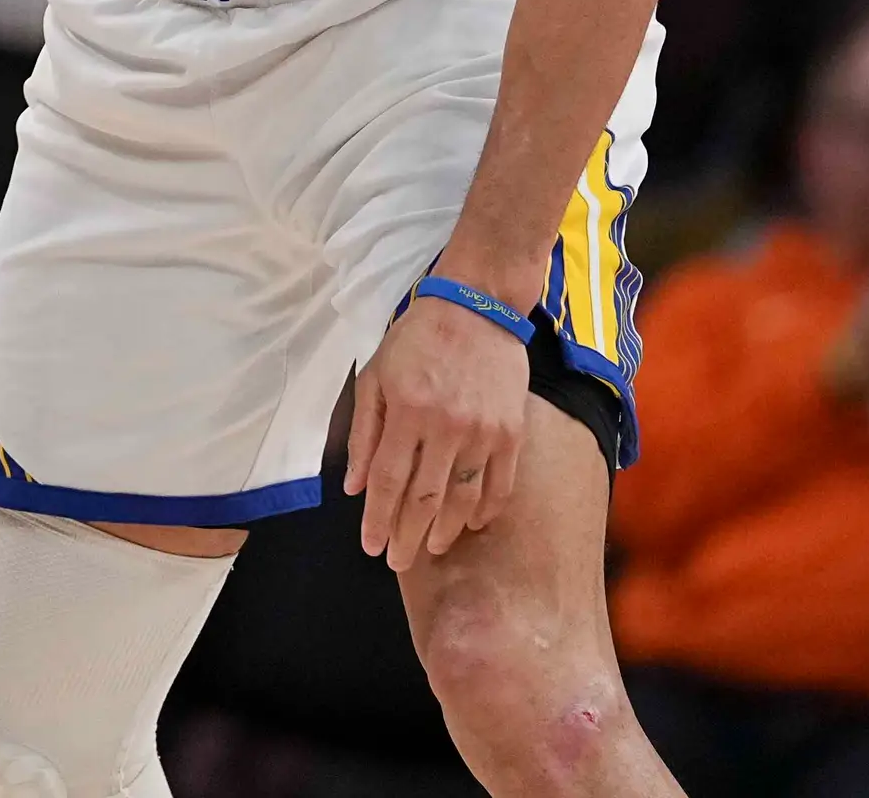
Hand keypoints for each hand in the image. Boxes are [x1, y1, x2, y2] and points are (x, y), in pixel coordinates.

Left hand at [342, 289, 531, 572]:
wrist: (478, 307)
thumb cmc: (417, 338)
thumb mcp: (376, 376)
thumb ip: (365, 433)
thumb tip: (356, 487)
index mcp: (408, 411)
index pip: (390, 481)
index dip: (378, 520)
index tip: (371, 547)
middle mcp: (446, 426)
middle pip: (425, 499)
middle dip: (408, 537)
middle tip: (397, 562)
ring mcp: (484, 431)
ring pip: (463, 499)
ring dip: (444, 530)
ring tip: (430, 547)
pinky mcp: (512, 431)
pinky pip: (500, 484)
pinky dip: (485, 510)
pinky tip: (470, 524)